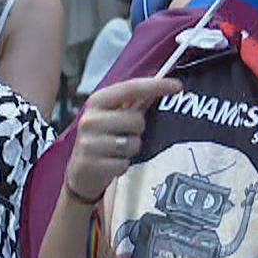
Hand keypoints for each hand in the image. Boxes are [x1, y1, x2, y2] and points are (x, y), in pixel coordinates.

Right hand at [65, 77, 181, 204]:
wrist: (80, 172)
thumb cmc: (101, 139)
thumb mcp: (113, 116)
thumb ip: (135, 102)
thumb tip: (161, 85)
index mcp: (97, 102)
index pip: (131, 88)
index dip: (156, 85)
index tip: (178, 86)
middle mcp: (90, 119)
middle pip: (136, 119)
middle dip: (137, 129)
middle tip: (124, 135)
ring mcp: (89, 142)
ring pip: (132, 143)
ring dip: (131, 149)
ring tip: (117, 151)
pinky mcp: (91, 164)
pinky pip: (124, 163)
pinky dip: (122, 165)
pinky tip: (110, 163)